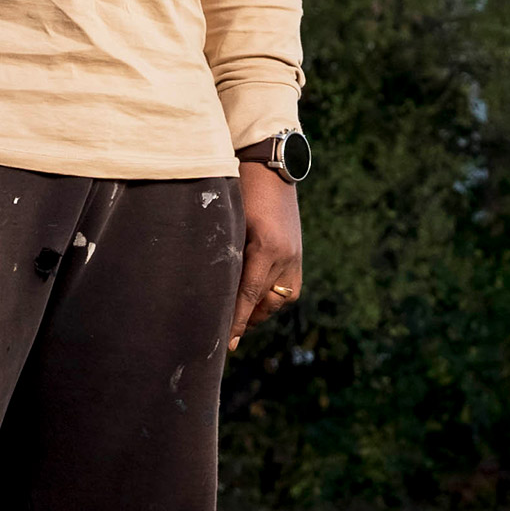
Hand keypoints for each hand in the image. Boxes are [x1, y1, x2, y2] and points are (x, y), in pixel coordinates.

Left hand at [229, 159, 303, 350]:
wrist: (271, 165)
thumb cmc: (241, 188)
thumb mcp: (230, 222)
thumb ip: (225, 255)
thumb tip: (211, 288)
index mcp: (266, 248)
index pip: (247, 297)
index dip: (236, 323)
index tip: (227, 345)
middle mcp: (286, 256)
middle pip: (264, 302)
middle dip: (246, 321)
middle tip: (225, 335)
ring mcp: (295, 255)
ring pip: (278, 299)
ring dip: (260, 310)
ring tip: (240, 318)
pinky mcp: (297, 253)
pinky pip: (288, 288)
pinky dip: (271, 297)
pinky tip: (256, 299)